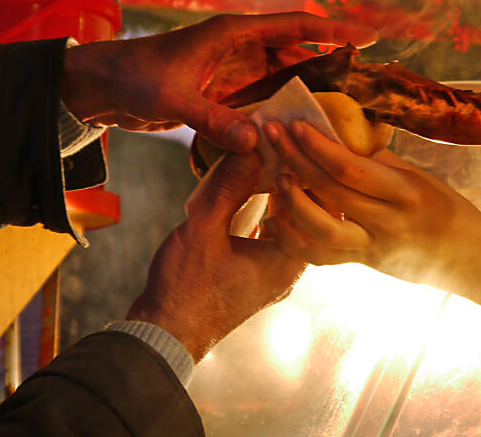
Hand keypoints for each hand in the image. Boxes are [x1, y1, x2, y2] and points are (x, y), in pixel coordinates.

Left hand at [61, 12, 376, 152]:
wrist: (99, 86)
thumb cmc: (131, 77)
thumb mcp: (172, 98)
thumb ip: (212, 119)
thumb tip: (256, 144)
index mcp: (232, 33)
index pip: (294, 25)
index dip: (333, 29)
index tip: (368, 36)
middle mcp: (238, 49)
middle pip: (295, 55)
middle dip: (326, 71)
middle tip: (360, 94)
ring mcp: (232, 72)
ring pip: (280, 82)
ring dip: (302, 98)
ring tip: (334, 120)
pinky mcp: (222, 93)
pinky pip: (260, 103)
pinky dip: (276, 116)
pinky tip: (292, 137)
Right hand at [124, 152, 305, 361]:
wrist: (163, 337)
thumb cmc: (184, 290)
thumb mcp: (203, 229)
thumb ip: (229, 188)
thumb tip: (251, 149)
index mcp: (286, 262)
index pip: (316, 208)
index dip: (306, 172)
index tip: (293, 142)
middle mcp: (286, 271)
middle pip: (304, 216)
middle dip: (293, 180)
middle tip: (281, 145)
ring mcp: (270, 276)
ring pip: (286, 227)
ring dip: (277, 196)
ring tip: (266, 161)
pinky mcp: (252, 276)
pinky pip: (269, 238)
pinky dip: (263, 213)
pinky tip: (249, 192)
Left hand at [263, 120, 480, 286]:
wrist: (469, 259)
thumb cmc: (447, 209)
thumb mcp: (421, 178)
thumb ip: (382, 162)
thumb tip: (344, 139)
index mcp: (405, 191)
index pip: (351, 167)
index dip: (318, 145)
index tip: (295, 124)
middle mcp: (388, 221)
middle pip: (330, 191)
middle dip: (295, 159)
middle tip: (271, 135)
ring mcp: (374, 247)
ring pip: (321, 231)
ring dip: (291, 203)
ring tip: (276, 178)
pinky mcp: (364, 265)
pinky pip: (321, 256)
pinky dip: (294, 239)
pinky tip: (276, 220)